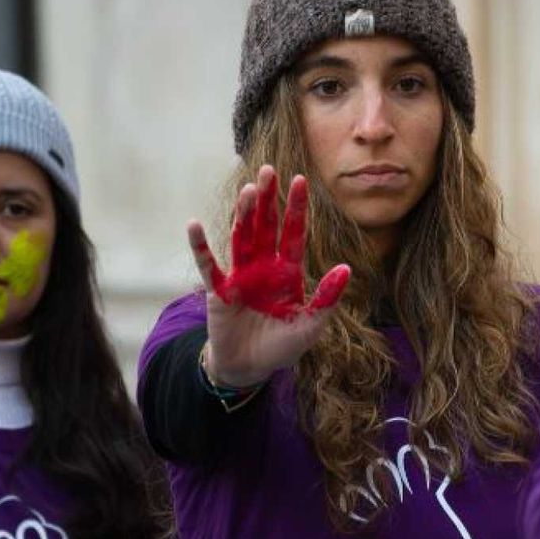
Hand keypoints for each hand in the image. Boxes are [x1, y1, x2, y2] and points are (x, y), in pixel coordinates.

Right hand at [186, 165, 350, 387]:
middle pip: (265, 226)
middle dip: (268, 200)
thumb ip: (327, 298)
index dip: (296, 208)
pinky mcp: (219, 291)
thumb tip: (346, 268)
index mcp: (288, 272)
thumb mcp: (310, 324)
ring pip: (241, 237)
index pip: (294, 233)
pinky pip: (208, 265)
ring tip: (248, 190)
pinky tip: (194, 225)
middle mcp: (263, 267)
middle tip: (269, 170)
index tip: (299, 180)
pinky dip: (200, 247)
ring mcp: (240, 276)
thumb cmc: (282, 346)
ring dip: (243, 214)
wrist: (251, 368)